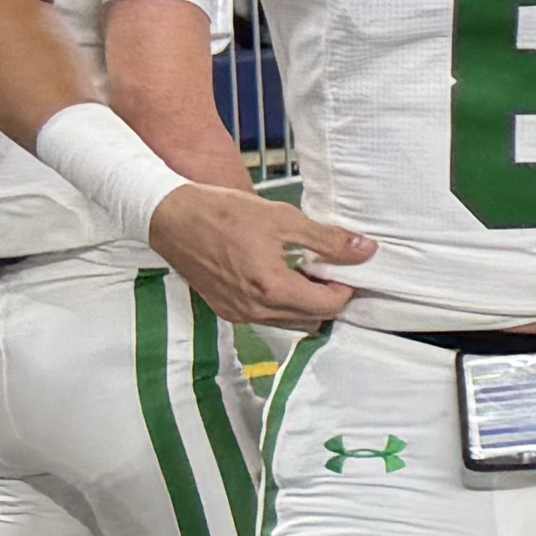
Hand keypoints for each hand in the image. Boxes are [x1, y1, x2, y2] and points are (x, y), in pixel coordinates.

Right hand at [151, 178, 374, 330]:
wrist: (170, 217)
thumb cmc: (223, 213)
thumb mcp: (283, 219)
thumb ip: (327, 240)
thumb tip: (365, 250)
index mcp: (271, 289)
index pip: (329, 306)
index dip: (346, 288)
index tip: (347, 267)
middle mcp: (254, 310)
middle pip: (312, 319)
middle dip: (328, 298)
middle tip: (330, 270)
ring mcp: (237, 313)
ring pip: (290, 322)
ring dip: (305, 303)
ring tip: (305, 270)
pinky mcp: (225, 309)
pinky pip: (266, 317)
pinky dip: (281, 303)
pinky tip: (280, 275)